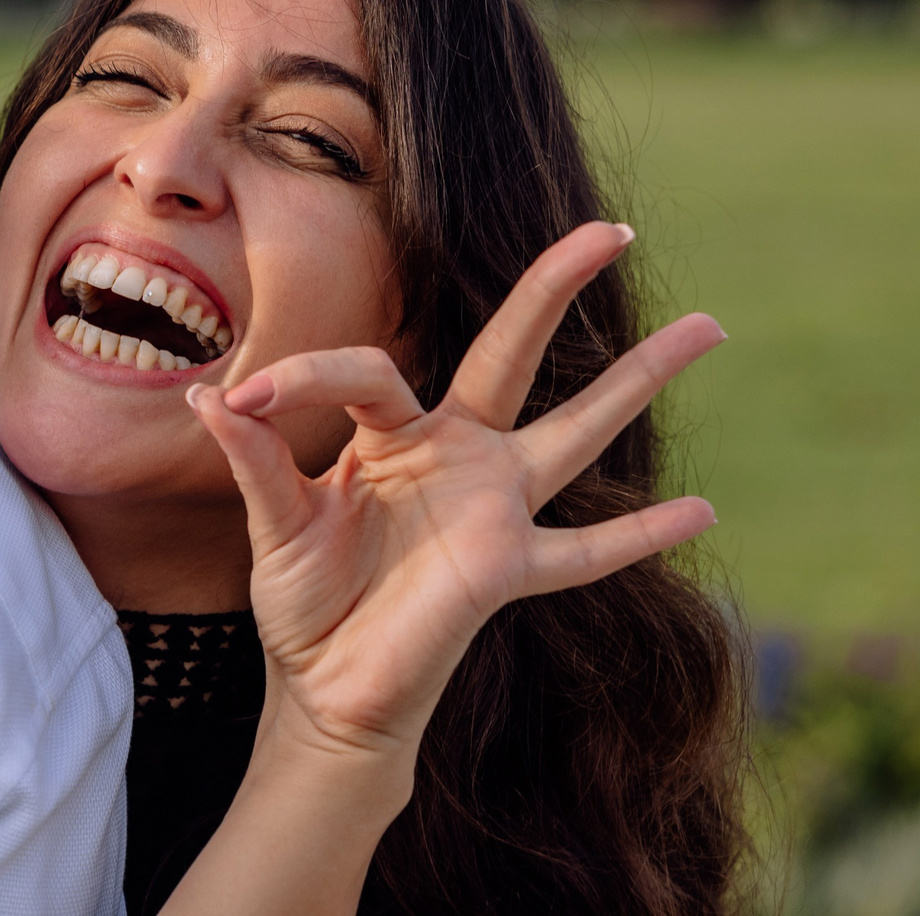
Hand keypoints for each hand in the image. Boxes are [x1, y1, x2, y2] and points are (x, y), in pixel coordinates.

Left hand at [186, 221, 721, 762]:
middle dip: (556, 289)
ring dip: (640, 379)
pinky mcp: (509, 569)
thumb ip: (253, 461)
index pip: (368, 370)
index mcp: (390, 433)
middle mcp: (454, 453)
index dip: (305, 376)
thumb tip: (209, 395)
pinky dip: (641, 534)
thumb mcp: (272, 523)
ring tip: (710, 326)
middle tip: (609, 230)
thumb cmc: (304, 599)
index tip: (239, 401)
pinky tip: (704, 510)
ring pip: (578, 431)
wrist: (325, 688)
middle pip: (513, 354)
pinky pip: (587, 550)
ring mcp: (493, 507)